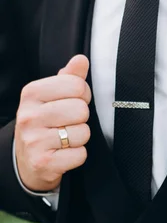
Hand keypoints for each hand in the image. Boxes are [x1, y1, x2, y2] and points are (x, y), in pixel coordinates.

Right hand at [15, 55, 91, 192]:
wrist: (27, 161)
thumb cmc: (44, 124)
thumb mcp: (51, 97)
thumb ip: (68, 77)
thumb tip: (81, 59)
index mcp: (31, 93)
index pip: (77, 85)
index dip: (83, 95)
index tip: (72, 102)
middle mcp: (29, 116)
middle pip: (82, 110)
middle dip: (81, 118)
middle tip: (68, 123)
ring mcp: (34, 141)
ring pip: (83, 132)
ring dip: (80, 138)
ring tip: (64, 139)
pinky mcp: (44, 163)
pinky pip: (80, 154)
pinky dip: (77, 155)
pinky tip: (64, 153)